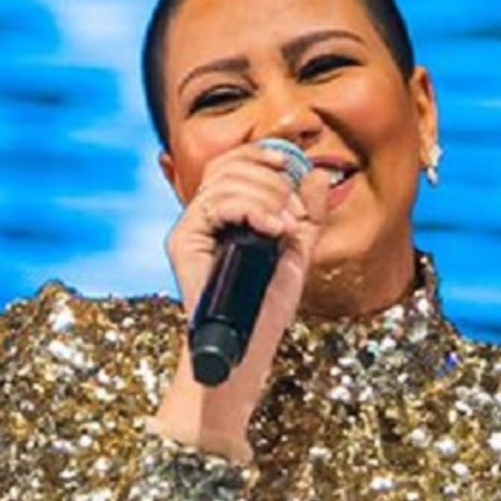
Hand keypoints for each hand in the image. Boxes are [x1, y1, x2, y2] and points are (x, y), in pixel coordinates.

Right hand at [155, 143, 330, 460]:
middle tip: (292, 217)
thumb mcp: (297, 252)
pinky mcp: (183, 242)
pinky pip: (214, 203)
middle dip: (272, 182)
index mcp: (227, 214)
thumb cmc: (267, 307)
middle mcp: (204, 217)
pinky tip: (270, 229)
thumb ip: (308, 214)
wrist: (249, 347)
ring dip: (266, 197)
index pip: (235, 162)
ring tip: (283, 230)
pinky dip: (250, 208)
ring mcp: (191, 228)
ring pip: (225, 181)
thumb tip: (317, 173)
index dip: (262, 153)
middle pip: (231, 165)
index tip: (291, 164)